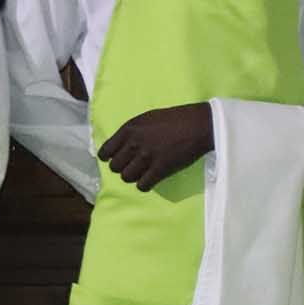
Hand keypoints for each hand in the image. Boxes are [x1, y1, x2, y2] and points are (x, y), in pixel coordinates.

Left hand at [98, 102, 214, 189]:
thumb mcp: (147, 118)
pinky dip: (145, 185)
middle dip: (123, 167)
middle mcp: (134, 143)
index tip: (116, 159)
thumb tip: (121, 146)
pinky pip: (142, 185)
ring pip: (126, 178)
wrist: (197, 124)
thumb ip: (132, 132)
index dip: (109, 158)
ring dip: (133, 177)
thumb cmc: (174, 119)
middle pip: (115, 167)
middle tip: (133, 166)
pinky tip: (151, 179)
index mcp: (129, 129)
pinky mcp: (160, 169)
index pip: (105, 151)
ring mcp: (147, 157)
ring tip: (143, 172)